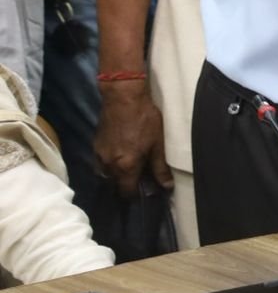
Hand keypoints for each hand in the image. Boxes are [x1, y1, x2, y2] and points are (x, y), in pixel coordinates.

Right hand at [93, 80, 171, 196]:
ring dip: (117, 174)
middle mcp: (108, 165)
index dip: (135, 194)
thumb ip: (160, 167)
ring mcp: (99, 155)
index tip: (145, 190)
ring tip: (131, 166)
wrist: (123, 98)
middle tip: (140, 176)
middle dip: (126, 184)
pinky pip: (101, 163)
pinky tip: (121, 155)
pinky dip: (110, 164)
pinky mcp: (95, 145)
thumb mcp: (157, 144)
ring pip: (107, 174)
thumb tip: (166, 186)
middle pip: (115, 184)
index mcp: (125, 167)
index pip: (126, 192)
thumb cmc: (144, 119)